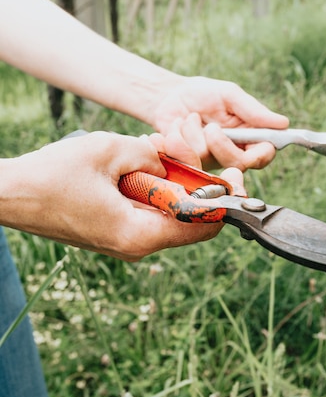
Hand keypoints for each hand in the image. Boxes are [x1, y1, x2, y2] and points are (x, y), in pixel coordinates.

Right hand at [2, 131, 242, 260]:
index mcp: (140, 234)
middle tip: (187, 153)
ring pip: (167, 213)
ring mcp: (124, 241)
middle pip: (188, 219)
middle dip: (195, 184)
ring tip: (155, 152)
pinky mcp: (114, 232)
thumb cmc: (52, 176)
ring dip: (170, 184)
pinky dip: (151, 189)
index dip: (225, 200)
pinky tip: (137, 165)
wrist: (10, 196)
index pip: (204, 226)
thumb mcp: (110, 150)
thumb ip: (153, 155)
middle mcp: (137, 245)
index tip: (233, 174)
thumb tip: (173, 162)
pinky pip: (146, 211)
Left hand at [151, 76, 288, 169]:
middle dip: (222, 146)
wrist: (168, 96)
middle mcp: (231, 152)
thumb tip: (283, 123)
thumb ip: (253, 110)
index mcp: (249, 136)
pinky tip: (175, 125)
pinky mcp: (188, 162)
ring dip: (194, 133)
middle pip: (237, 164)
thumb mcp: (229, 95)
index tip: (251, 142)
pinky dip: (177, 136)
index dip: (261, 154)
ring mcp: (209, 160)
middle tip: (211, 127)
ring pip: (208, 159)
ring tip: (190, 118)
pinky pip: (185, 157)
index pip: (263, 155)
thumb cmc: (203, 93)